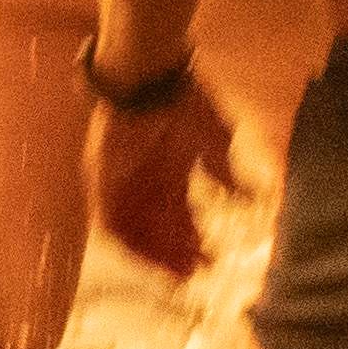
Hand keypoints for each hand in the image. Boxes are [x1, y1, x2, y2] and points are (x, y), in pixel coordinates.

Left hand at [89, 70, 241, 285]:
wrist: (148, 73)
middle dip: (174, 254)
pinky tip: (139, 253)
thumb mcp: (214, 137)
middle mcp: (144, 181)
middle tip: (192, 275)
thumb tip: (246, 197)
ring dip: (152, 252)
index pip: (179, 217)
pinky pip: (106, 216)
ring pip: (134, 228)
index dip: (192, 241)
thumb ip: (226, 168)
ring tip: (172, 271)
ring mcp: (120, 179)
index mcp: (170, 171)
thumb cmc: (181, 98)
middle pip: (157, 229)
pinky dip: (123, 236)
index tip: (208, 262)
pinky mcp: (101, 176)